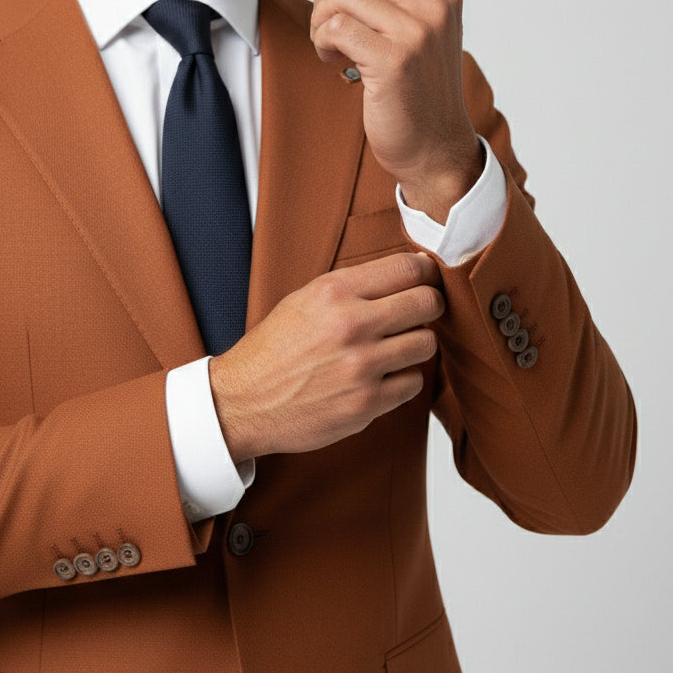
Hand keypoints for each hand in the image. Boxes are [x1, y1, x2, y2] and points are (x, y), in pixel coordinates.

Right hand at [208, 253, 443, 460]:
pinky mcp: (367, 404)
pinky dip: (403, 380)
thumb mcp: (306, 298)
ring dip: (416, 345)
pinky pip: (413, 383)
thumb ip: (356, 286)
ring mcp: (362, 367)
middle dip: (430, 306)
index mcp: (334, 292)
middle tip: (420, 313)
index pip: (409, 269)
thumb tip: (413, 269)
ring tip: (395, 348)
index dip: (426, 272)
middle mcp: (351, 325)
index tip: (427, 279)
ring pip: (427, 344)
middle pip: (428, 304)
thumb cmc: (274, 350)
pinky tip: (381, 378)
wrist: (243, 402)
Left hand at [309, 0, 482, 221]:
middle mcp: (435, 9)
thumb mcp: (422, 29)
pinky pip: (336, 27)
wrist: (435, 148)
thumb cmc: (420, 90)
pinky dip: (322, 42)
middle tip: (326, 24)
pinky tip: (334, 61)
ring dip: (321, 20)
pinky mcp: (393, 61)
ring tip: (330, 46)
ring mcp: (417, 34)